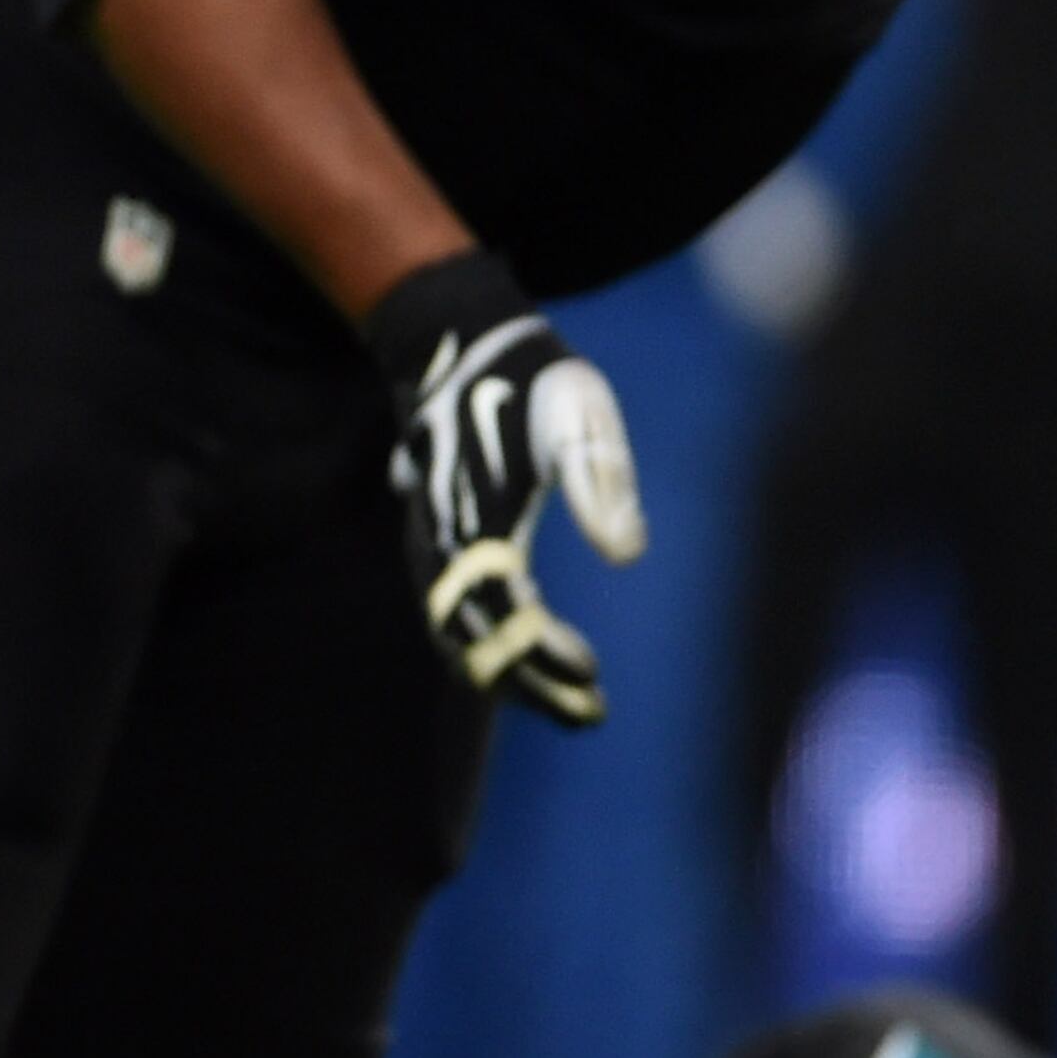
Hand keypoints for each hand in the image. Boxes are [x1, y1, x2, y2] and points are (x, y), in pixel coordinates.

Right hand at [366, 248, 645, 725]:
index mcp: (476, 514)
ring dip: (506, 675)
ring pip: (453, 631)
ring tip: (571, 704)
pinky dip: (484, 650)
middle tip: (592, 714)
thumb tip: (626, 556)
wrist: (461, 342)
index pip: (499, 609)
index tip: (592, 675)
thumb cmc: (532, 378)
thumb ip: (602, 481)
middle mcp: (441, 537)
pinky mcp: (436, 538)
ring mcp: (430, 540)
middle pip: (469, 637)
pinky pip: (448, 612)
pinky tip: (529, 662)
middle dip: (527, 684)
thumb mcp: (581, 414)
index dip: (541, 653)